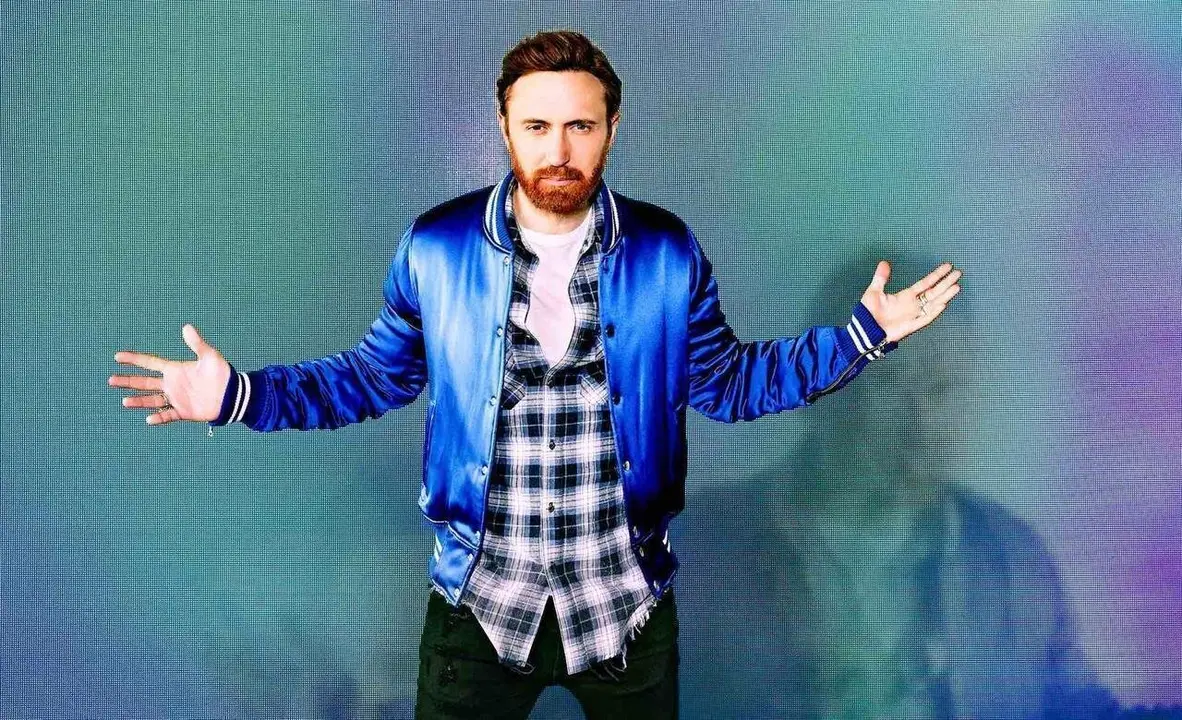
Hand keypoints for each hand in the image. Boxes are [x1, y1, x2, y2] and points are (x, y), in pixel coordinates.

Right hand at [109, 324, 230, 424]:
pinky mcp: (184, 412)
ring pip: (152, 400)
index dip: (134, 359)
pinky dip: (159, 418)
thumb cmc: (222, 373)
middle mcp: (172, 384)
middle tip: (111, 380)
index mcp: (175, 369)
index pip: (150, 363)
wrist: (233, 394)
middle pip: (145, 382)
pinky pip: (168, 415)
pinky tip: (149, 419)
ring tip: (124, 401)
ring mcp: (177, 398)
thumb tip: (186, 327)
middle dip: (128, 381)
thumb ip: (197, 343)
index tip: (117, 357)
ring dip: (139, 400)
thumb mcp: (210, 356)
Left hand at [860, 261, 961, 342]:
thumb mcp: (874, 292)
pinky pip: (925, 318)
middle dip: (946, 283)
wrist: (865, 330)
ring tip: (956, 286)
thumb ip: (881, 278)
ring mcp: (913, 315)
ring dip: (945, 295)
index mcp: (906, 296)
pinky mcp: (911, 326)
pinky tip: (943, 303)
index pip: (926, 283)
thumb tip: (883, 262)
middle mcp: (913, 304)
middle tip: (958, 273)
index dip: (937, 275)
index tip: (948, 267)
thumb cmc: (868, 312)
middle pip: (934, 291)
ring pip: (933, 303)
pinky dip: (934, 311)